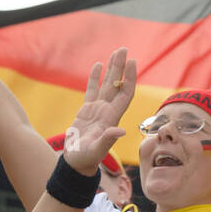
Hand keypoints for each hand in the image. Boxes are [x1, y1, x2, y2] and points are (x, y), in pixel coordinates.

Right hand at [63, 49, 134, 174]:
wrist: (77, 162)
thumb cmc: (86, 158)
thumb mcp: (96, 151)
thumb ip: (107, 140)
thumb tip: (120, 132)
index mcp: (112, 117)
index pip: (124, 94)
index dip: (129, 78)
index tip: (133, 62)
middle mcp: (107, 111)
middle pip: (117, 84)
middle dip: (121, 67)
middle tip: (124, 49)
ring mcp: (98, 109)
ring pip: (107, 84)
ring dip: (112, 68)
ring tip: (116, 52)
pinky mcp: (87, 110)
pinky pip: (92, 90)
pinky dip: (95, 77)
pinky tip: (98, 65)